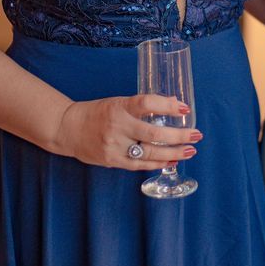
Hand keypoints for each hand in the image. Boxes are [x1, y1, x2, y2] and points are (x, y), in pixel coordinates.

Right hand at [54, 94, 201, 169]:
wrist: (68, 128)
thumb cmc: (97, 113)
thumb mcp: (118, 102)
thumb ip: (142, 105)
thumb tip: (174, 101)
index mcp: (119, 106)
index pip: (146, 103)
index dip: (167, 105)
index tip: (184, 107)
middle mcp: (117, 126)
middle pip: (153, 133)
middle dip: (179, 135)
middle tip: (196, 134)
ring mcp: (114, 145)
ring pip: (149, 153)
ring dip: (173, 152)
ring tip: (190, 150)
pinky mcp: (112, 160)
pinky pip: (139, 164)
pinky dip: (157, 163)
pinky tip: (172, 160)